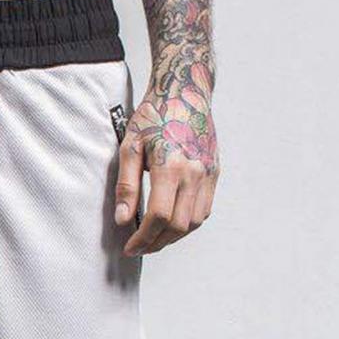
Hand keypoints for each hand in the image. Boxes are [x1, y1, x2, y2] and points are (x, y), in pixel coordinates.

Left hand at [114, 62, 219, 255]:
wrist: (185, 91)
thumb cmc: (154, 116)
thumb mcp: (130, 147)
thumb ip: (126, 186)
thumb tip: (123, 220)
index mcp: (171, 167)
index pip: (159, 217)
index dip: (143, 238)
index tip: (130, 247)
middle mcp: (195, 173)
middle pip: (177, 225)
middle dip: (156, 243)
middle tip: (138, 248)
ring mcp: (208, 174)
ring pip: (194, 222)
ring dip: (173, 237)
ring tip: (153, 239)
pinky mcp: (215, 172)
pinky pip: (204, 210)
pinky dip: (188, 224)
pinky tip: (171, 224)